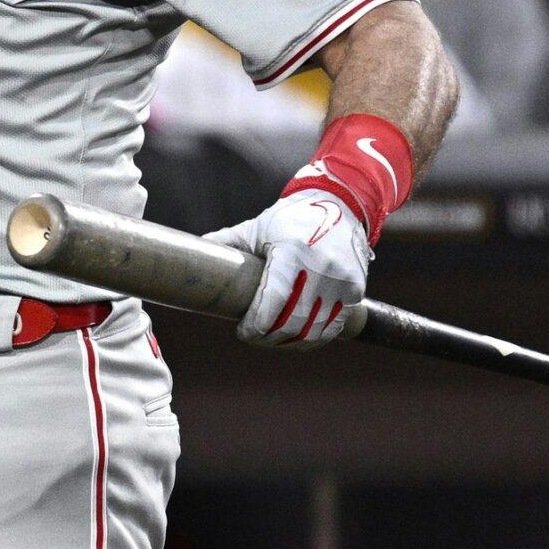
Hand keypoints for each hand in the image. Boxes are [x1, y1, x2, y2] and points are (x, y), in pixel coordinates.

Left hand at [203, 189, 368, 348]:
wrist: (340, 205)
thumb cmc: (290, 218)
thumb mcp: (257, 226)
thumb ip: (227, 241)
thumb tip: (193, 251)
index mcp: (294, 251)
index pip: (275, 301)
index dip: (257, 324)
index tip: (242, 330)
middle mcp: (322, 268)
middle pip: (293, 322)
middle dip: (269, 338)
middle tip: (252, 337)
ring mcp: (343, 281)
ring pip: (314, 331)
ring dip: (289, 343)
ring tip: (270, 339)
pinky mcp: (355, 291)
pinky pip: (332, 327)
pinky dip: (312, 339)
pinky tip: (295, 339)